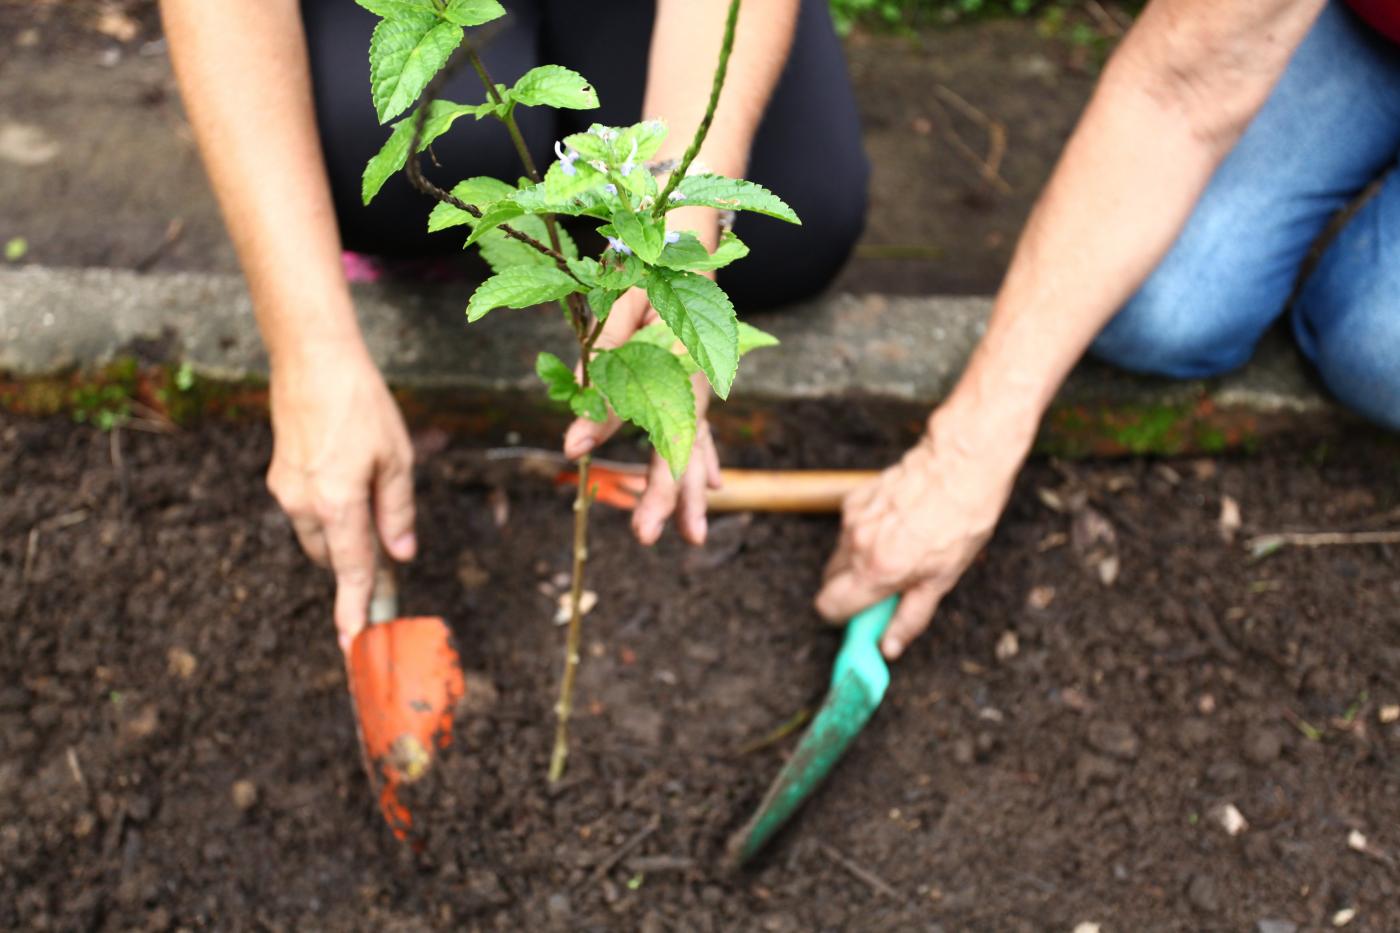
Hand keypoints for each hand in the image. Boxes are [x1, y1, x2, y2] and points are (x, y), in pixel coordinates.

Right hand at [265, 340, 415, 652]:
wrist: (312, 359)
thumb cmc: (362, 405)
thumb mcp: (397, 459)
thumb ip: (397, 512)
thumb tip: (401, 555)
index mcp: (337, 503)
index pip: (351, 569)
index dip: (356, 607)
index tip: (354, 643)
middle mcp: (303, 504)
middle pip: (334, 557)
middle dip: (357, 566)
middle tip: (390, 565)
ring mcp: (286, 490)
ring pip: (318, 536)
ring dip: (343, 538)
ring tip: (372, 503)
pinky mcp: (279, 476)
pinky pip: (307, 512)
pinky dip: (329, 514)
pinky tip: (349, 482)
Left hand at [562, 288, 721, 545]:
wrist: (684, 236)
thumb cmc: (645, 272)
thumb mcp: (616, 321)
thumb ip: (600, 385)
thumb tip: (573, 447)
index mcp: (682, 374)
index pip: (668, 445)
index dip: (651, 483)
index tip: (634, 521)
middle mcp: (697, 386)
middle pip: (687, 455)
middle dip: (670, 500)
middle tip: (653, 539)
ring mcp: (699, 385)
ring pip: (698, 448)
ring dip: (691, 491)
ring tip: (693, 536)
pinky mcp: (693, 380)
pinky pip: (702, 429)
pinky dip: (703, 458)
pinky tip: (712, 484)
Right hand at [815, 408, 1023, 659]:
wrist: (960, 465)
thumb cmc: (961, 521)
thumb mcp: (943, 579)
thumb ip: (910, 616)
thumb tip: (889, 647)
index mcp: (877, 570)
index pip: (828, 607)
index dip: (843, 617)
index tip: (864, 617)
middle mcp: (856, 545)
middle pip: (830, 583)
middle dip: (852, 591)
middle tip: (887, 587)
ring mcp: (852, 519)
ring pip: (840, 555)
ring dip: (859, 562)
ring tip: (898, 549)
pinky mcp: (855, 498)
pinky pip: (849, 529)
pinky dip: (865, 535)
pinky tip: (895, 525)